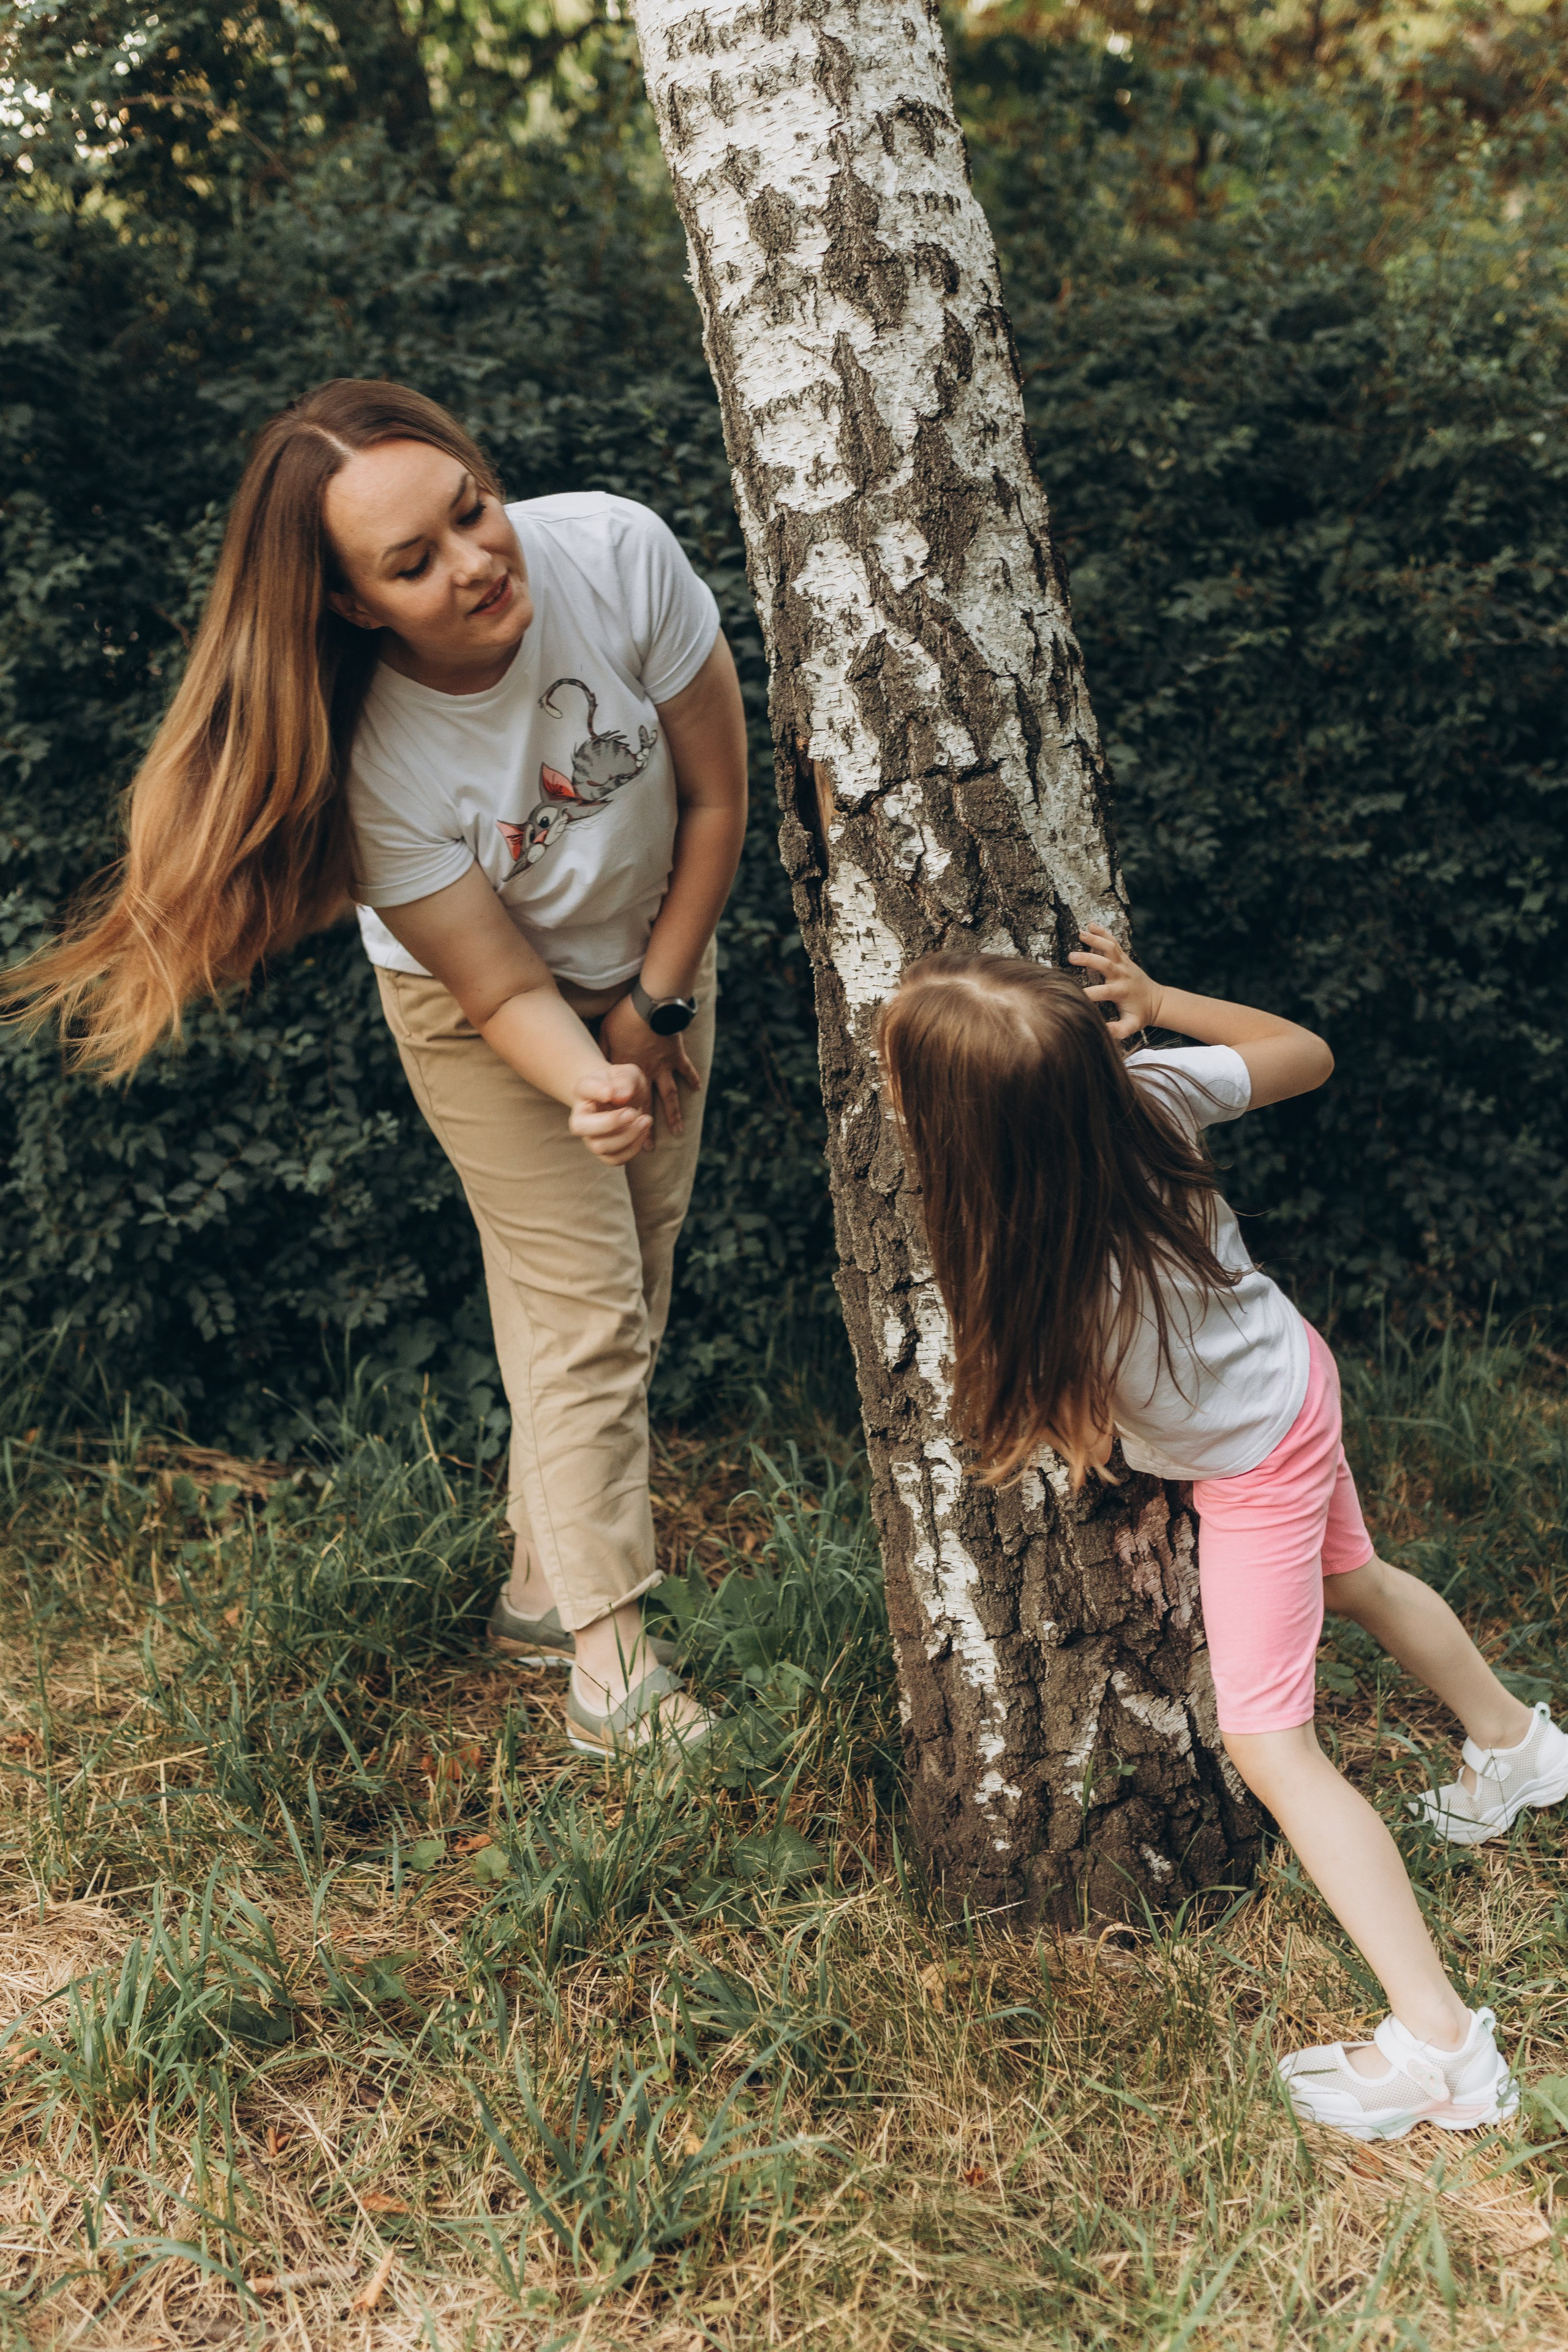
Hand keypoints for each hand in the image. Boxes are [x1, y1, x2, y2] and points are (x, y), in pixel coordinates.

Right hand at [568, 1062, 652, 1164]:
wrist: (621, 1097)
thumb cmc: (622, 1084)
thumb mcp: (628, 1073)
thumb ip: (625, 1080)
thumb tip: (621, 1096)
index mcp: (583, 1090)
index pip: (583, 1088)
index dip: (596, 1091)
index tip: (611, 1091)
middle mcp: (580, 1116)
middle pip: (580, 1128)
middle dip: (611, 1122)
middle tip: (633, 1112)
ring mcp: (590, 1136)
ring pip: (600, 1147)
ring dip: (627, 1136)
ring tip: (645, 1120)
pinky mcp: (604, 1151)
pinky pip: (614, 1159)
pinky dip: (632, 1148)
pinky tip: (643, 1132)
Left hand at [599, 991, 701, 1140]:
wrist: (651, 1007)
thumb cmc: (625, 1018)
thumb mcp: (606, 1034)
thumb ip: (604, 1050)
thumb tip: (599, 1065)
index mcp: (627, 1071)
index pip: (625, 1102)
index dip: (624, 1121)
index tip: (623, 1136)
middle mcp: (647, 1074)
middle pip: (648, 1106)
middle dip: (648, 1128)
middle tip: (649, 1148)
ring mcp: (664, 1066)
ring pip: (670, 1096)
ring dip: (674, 1115)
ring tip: (677, 1132)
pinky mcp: (676, 1055)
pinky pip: (686, 1070)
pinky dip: (692, 1079)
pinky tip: (698, 1090)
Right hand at [1068, 923, 1163, 1040]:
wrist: (1156, 1001)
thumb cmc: (1140, 1014)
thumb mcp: (1131, 1025)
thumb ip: (1119, 1030)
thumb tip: (1104, 1031)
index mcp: (1122, 991)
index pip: (1104, 992)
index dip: (1090, 993)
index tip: (1075, 993)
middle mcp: (1122, 975)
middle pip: (1105, 964)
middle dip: (1089, 959)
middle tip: (1071, 957)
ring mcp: (1124, 964)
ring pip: (1110, 948)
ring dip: (1096, 940)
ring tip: (1081, 933)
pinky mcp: (1124, 958)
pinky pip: (1113, 943)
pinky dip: (1103, 933)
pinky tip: (1090, 925)